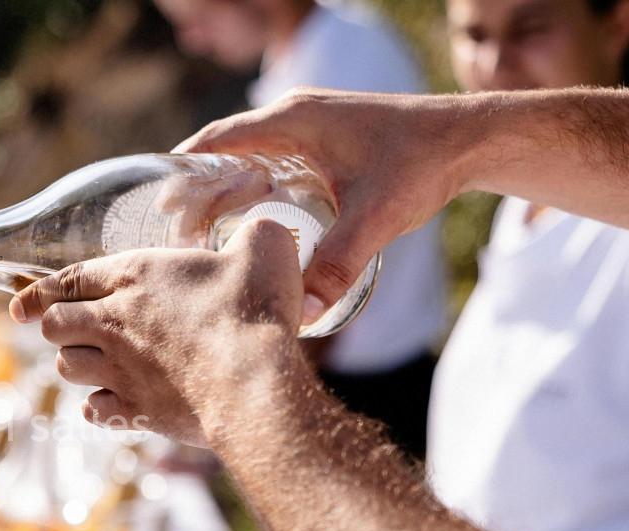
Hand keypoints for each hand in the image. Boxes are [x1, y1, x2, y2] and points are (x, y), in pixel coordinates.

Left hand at [10, 220, 304, 445]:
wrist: (253, 385)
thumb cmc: (255, 311)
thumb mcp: (264, 249)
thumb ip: (255, 233)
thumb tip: (264, 229)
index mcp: (135, 276)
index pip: (68, 280)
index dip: (39, 292)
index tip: (20, 306)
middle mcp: (114, 324)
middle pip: (55, 327)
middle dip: (57, 326)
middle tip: (71, 328)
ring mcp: (120, 371)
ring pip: (67, 368)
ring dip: (77, 363)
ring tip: (97, 362)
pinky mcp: (135, 412)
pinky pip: (94, 411)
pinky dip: (98, 407)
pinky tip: (114, 402)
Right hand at [175, 89, 473, 307]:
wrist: (471, 140)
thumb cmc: (422, 164)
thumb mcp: (376, 217)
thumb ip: (337, 265)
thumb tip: (303, 314)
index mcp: (291, 121)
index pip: (215, 142)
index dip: (182, 174)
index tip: (157, 208)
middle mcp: (293, 118)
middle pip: (223, 154)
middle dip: (196, 193)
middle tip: (175, 238)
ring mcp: (308, 129)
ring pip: (247, 161)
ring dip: (222, 194)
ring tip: (200, 237)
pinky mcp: (323, 145)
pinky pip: (271, 166)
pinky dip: (250, 192)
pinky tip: (247, 227)